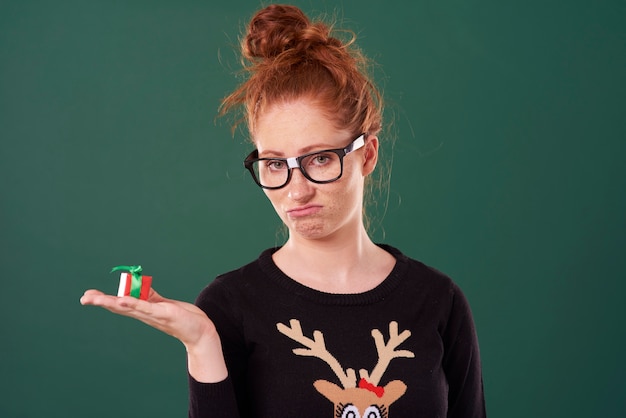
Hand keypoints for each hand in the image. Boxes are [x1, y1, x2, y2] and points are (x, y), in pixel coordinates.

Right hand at [80, 288, 210, 345]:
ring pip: (129, 307)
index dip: (104, 300)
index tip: (88, 295)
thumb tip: (139, 285)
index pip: (120, 304)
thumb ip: (150, 296)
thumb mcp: (163, 304)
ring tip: (96, 298)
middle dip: (101, 302)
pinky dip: (134, 303)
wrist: (199, 331)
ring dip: (112, 302)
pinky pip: (147, 307)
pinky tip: (123, 300)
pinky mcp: (164, 313)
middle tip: (84, 298)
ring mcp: (153, 315)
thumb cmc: (182, 318)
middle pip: (119, 307)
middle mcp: (145, 314)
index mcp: (143, 311)